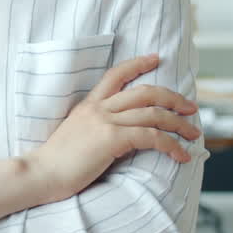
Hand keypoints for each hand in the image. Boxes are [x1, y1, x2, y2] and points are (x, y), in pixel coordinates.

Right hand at [24, 54, 200, 204]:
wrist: (40, 173)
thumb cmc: (56, 163)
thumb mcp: (77, 136)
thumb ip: (98, 129)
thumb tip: (123, 136)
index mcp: (88, 105)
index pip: (115, 74)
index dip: (138, 64)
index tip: (156, 58)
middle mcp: (98, 108)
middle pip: (145, 91)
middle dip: (173, 98)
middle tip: (190, 107)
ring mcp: (105, 121)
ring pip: (153, 113)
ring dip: (179, 123)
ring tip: (193, 133)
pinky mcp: (111, 139)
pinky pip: (151, 136)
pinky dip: (171, 145)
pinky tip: (180, 155)